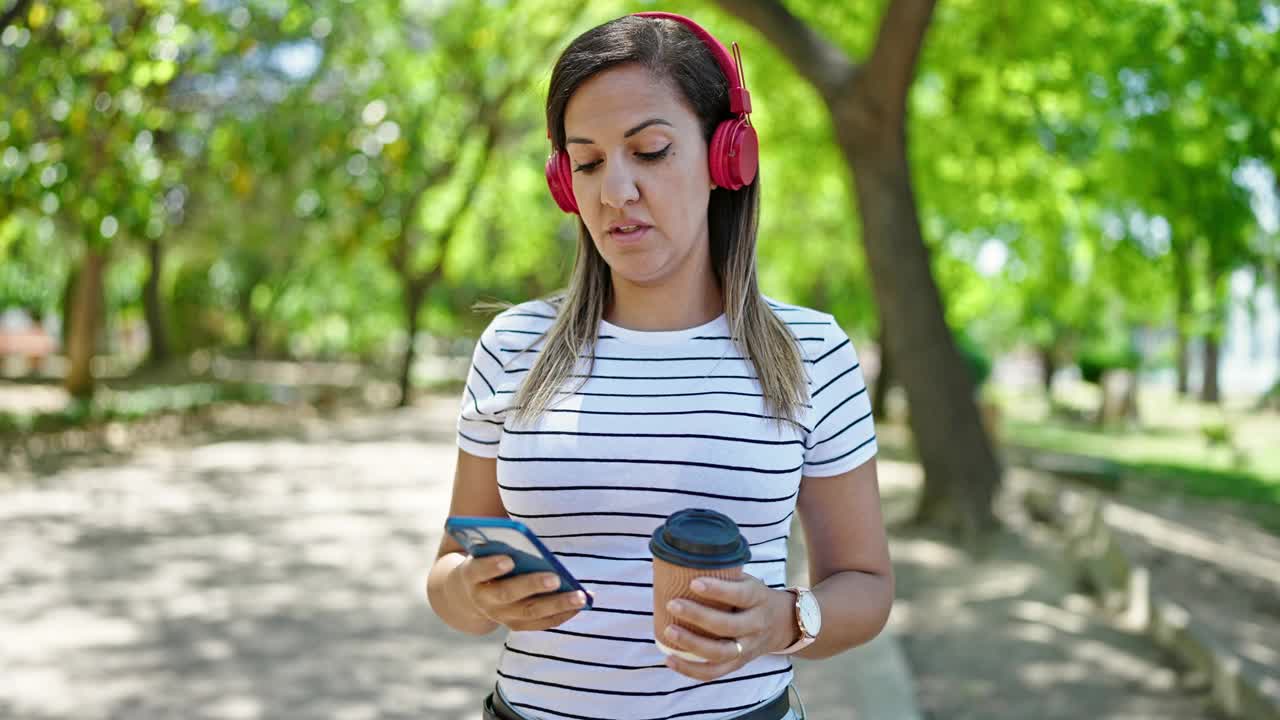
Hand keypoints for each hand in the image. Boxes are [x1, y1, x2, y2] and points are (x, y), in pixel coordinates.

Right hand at [454, 554, 590, 631]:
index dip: (491, 567)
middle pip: (508, 594)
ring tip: (580, 596)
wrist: (469, 594)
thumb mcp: (484, 549)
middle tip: (555, 578)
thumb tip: (527, 536)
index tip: (508, 559)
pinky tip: (582, 602)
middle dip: (532, 586)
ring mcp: (501, 616)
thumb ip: (499, 542)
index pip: (478, 571)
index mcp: (471, 576)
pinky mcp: (516, 625)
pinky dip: (563, 613)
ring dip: (557, 604)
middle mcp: (484, 600)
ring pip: (530, 612)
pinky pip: (542, 622)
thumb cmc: (485, 559)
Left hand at [661, 575, 796, 680]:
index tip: (694, 582)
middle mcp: (756, 626)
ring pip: (720, 653)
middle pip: (727, 626)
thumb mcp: (748, 581)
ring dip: (692, 644)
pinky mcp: (738, 664)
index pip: (740, 595)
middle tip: (672, 603)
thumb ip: (724, 576)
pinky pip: (714, 672)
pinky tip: (670, 659)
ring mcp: (748, 648)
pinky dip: (690, 669)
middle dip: (698, 616)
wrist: (783, 624)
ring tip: (669, 631)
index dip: (718, 590)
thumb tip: (684, 562)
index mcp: (758, 599)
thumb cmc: (754, 597)